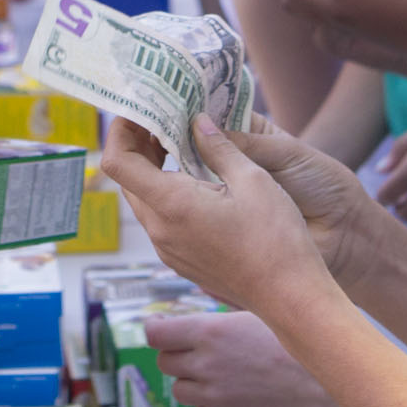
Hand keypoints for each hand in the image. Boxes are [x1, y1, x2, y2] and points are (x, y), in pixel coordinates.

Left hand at [102, 116, 381, 307]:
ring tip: (179, 144)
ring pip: (143, 201)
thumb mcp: (253, 180)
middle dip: (137, 146)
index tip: (138, 110)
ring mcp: (169, 249)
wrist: (289, 295)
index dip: (119, 132)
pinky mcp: (181, 260)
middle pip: (127, 180)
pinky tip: (194, 181)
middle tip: (162, 119)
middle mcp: (160, 230)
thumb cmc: (276, 238)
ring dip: (151, 170)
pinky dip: (165, 194)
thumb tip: (198, 121)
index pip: (118, 162)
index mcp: (172, 205)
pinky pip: (159, 220)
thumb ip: (220, 147)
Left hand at [140, 310, 339, 406]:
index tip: (163, 326)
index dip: (155, 329)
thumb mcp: (255, 309)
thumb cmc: (292, 339)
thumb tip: (200, 287)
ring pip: (179, 391)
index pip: (154, 334)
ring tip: (216, 374)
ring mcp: (214, 394)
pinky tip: (221, 401)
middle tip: (200, 349)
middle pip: (165, 362)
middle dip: (177, 354)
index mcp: (208, 330)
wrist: (321, 379)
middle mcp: (205, 363)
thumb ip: (223, 303)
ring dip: (191, 383)